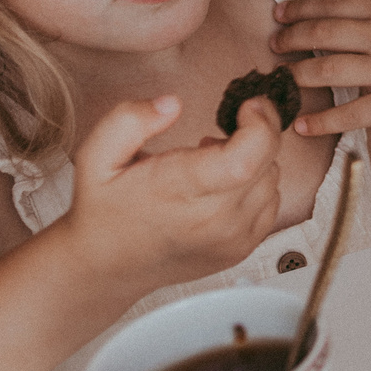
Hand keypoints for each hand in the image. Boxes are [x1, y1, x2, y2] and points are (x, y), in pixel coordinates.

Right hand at [65, 95, 281, 292]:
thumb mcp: (97, 156)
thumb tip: (172, 104)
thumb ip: (129, 121)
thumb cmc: (104, 209)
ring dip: (255, 162)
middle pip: (267, 163)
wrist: (105, 267)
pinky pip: (272, 203)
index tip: (248, 106)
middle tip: (218, 135)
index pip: (246, 158)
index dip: (261, 124)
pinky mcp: (241, 249)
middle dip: (256, 134)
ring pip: (273, 181)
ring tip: (214, 163)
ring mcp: (231, 239)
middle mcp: (212, 220)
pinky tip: (223, 186)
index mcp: (179, 192)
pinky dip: (257, 186)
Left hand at [273, 0, 370, 138]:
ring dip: (296, 75)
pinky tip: (301, 124)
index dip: (299, 8)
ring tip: (283, 77)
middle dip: (289, 39)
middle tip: (274, 45)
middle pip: (321, 35)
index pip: (332, 3)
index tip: (279, 14)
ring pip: (326, 71)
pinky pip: (347, 114)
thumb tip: (332, 14)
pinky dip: (319, 121)